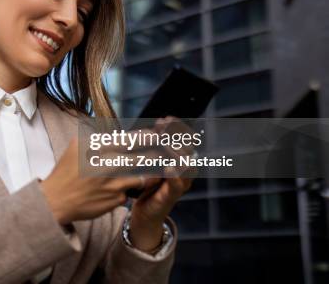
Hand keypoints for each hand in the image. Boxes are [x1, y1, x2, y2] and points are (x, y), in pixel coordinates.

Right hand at [40, 136, 151, 225]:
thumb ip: (97, 138)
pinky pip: (130, 192)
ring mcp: (113, 184)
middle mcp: (108, 165)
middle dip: (154, 154)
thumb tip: (116, 135)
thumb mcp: (76, 146)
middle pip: (142, 158)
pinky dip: (129, 190)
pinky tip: (127, 188)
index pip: (130, 140)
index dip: (146, 137)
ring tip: (150, 171)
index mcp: (98, 149)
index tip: (155, 135)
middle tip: (161, 152)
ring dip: (147, 174)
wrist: (56, 200)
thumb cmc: (66, 171)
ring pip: (142, 177)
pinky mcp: (116, 200)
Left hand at [128, 116, 194, 251]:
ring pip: (187, 165)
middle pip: (188, 148)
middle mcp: (184, 171)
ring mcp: (180, 184)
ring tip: (165, 141)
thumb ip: (150, 148)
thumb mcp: (147, 162)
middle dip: (176, 135)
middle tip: (162, 126)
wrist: (143, 212)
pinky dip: (174, 175)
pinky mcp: (172, 197)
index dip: (176, 128)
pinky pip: (178, 184)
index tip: (164, 119)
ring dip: (176, 151)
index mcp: (179, 161)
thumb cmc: (144, 184)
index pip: (184, 139)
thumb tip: (145, 127)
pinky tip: (168, 167)